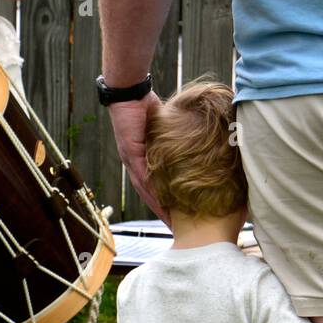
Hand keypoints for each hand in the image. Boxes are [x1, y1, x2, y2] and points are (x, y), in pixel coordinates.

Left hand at [108, 91, 168, 223]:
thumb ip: (173, 136)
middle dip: (163, 214)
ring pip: (147, 193)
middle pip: (150, 196)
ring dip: (160, 211)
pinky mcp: (132, 155)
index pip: (154, 187)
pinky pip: (144, 179)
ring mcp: (131, 161)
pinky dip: (154, 195)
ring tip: (174, 226)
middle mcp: (134, 165)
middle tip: (177, 231)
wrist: (128, 91)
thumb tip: (193, 140)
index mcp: (142, 160)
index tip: (178, 219)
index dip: (165, 204)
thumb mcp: (163, 126)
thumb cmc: (145, 104)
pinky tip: (165, 208)